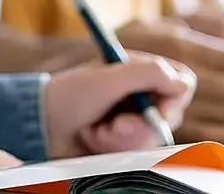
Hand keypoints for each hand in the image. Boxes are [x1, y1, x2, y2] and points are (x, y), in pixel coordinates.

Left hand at [41, 54, 195, 158]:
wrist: (39, 126)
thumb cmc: (69, 95)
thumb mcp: (108, 79)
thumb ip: (147, 74)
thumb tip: (184, 83)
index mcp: (141, 71)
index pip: (182, 83)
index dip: (176, 97)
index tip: (159, 108)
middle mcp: (141, 94)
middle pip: (170, 116)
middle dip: (140, 127)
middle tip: (114, 127)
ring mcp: (133, 119)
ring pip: (153, 138)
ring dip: (122, 139)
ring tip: (96, 132)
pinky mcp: (124, 142)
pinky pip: (136, 152)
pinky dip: (114, 148)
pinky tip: (94, 139)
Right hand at [114, 18, 223, 146]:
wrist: (96, 69)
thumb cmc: (142, 38)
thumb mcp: (174, 19)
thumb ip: (213, 20)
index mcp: (174, 41)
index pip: (218, 54)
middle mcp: (171, 70)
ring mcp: (167, 98)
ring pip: (217, 108)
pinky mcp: (165, 119)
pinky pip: (202, 130)